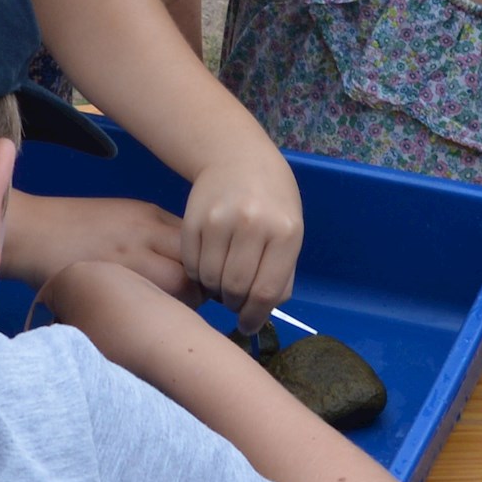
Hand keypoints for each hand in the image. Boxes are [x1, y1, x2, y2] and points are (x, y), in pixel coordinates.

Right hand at [1, 191, 197, 301]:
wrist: (28, 229)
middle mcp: (145, 234)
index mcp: (151, 216)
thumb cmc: (74, 226)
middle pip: (197, 266)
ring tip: (167, 316)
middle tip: (190, 307)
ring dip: (182, 305)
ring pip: (180, 287)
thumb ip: (157, 236)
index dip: (207, 269)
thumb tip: (190, 266)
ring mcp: (127, 259)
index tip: (203, 286)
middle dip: (202, 290)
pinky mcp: (109, 282)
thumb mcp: (123, 216)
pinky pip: (147, 304)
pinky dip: (154, 315)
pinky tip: (143, 322)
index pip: (200, 245)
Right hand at [182, 146, 307, 328]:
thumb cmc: (271, 199)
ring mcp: (219, 220)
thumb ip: (281, 273)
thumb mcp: (290, 230)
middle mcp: (252, 224)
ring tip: (223, 282)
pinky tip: (209, 266)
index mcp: (285, 231)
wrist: (237, 157)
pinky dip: (198, 274)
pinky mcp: (192, 219)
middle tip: (235, 302)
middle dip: (234, 304)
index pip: (266, 290)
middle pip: (235, 288)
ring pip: (210, 279)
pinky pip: (191, 263)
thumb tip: (262, 312)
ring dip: (215, 291)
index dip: (255, 316)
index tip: (249, 324)